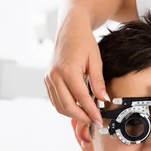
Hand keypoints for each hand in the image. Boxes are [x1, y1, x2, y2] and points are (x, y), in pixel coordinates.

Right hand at [44, 6, 108, 126]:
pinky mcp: (47, 79)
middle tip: (94, 121)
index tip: (99, 119)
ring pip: (59, 105)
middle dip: (81, 117)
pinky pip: (55, 99)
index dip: (91, 112)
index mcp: (68, 70)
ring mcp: (48, 78)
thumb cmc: (84, 42)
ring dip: (73, 114)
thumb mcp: (96, 60)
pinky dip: (65, 106)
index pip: (81, 98)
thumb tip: (103, 99)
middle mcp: (54, 75)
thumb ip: (98, 81)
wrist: (70, 29)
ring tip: (87, 115)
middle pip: (67, 106)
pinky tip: (78, 107)